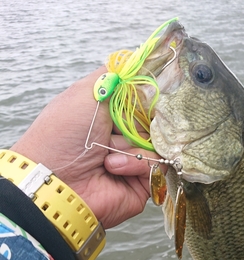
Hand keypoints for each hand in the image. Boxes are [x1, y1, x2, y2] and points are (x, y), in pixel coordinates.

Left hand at [11, 66, 160, 227]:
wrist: (57, 182)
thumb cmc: (63, 135)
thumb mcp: (87, 92)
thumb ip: (115, 75)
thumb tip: (141, 64)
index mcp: (110, 116)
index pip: (144, 100)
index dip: (149, 97)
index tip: (153, 92)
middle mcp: (123, 138)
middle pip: (155, 121)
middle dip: (137, 123)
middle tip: (118, 128)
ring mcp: (134, 161)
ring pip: (157, 142)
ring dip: (129, 145)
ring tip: (106, 155)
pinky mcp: (143, 184)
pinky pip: (157, 165)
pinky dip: (136, 163)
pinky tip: (112, 168)